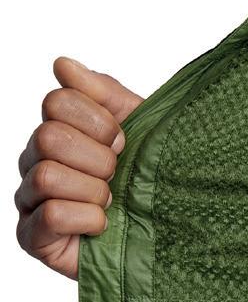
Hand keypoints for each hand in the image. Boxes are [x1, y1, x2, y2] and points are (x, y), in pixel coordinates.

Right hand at [15, 57, 143, 279]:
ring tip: (110, 201)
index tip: (123, 143)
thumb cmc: (147, 177)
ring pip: (48, 176)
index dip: (100, 123)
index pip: (57, 101)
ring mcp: (31, 199)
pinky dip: (88, 219)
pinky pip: (51, 215)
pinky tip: (102, 225)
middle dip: (99, 159)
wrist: (162, 228)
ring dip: (93, 191)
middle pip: (49, 137)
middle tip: (117, 175)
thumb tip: (62, 65)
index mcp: (59, 130)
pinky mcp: (33, 237)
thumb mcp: (139, 126)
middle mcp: (36, 160)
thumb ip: (104, 94)